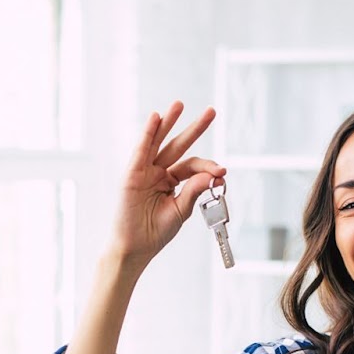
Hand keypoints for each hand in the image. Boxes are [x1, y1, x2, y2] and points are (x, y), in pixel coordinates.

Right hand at [109, 102, 225, 267]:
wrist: (135, 248)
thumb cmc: (155, 232)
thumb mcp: (181, 210)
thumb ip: (194, 190)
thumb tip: (213, 175)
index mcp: (170, 181)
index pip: (192, 166)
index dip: (208, 167)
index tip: (222, 172)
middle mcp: (157, 172)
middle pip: (177, 146)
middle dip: (194, 128)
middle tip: (211, 111)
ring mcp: (144, 172)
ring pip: (158, 142)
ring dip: (169, 122)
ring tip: (179, 104)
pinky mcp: (131, 175)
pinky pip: (141, 150)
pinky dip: (148, 134)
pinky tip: (156, 118)